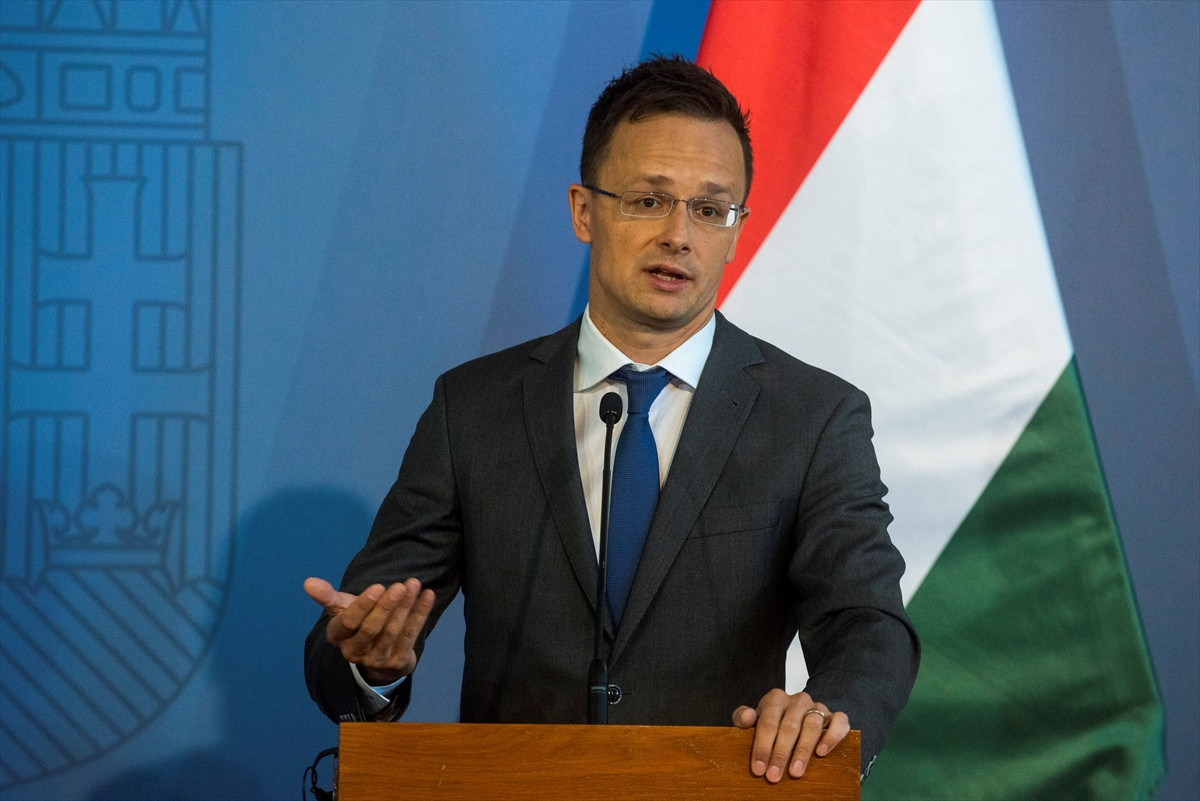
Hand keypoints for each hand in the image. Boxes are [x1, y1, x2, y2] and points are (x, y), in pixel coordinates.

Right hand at [303, 576, 434, 684]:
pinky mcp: (398, 662)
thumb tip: (308, 582)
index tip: (378, 586)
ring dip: (405, 607)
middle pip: (371, 628)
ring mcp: (377, 659)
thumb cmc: (358, 624)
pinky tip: (428, 596)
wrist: (377, 656)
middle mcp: (354, 652)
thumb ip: (327, 596)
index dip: (363, 605)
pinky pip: (411, 636)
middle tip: (399, 586)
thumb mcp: (342, 610)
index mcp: (338, 637)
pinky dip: (421, 614)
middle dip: (387, 606)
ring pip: (392, 631)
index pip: (348, 622)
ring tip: (414, 585)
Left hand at [732, 689, 849, 782]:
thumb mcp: (754, 719)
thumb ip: (742, 718)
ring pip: (812, 725)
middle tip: (774, 776)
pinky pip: (839, 722)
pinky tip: (822, 752)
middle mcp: (798, 700)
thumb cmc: (773, 721)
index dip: (762, 746)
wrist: (799, 715)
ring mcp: (817, 707)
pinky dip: (831, 737)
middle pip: (789, 726)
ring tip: (795, 771)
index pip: (767, 722)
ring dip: (803, 751)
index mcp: (776, 698)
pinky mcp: (834, 716)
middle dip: (780, 754)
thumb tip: (747, 717)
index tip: (758, 768)